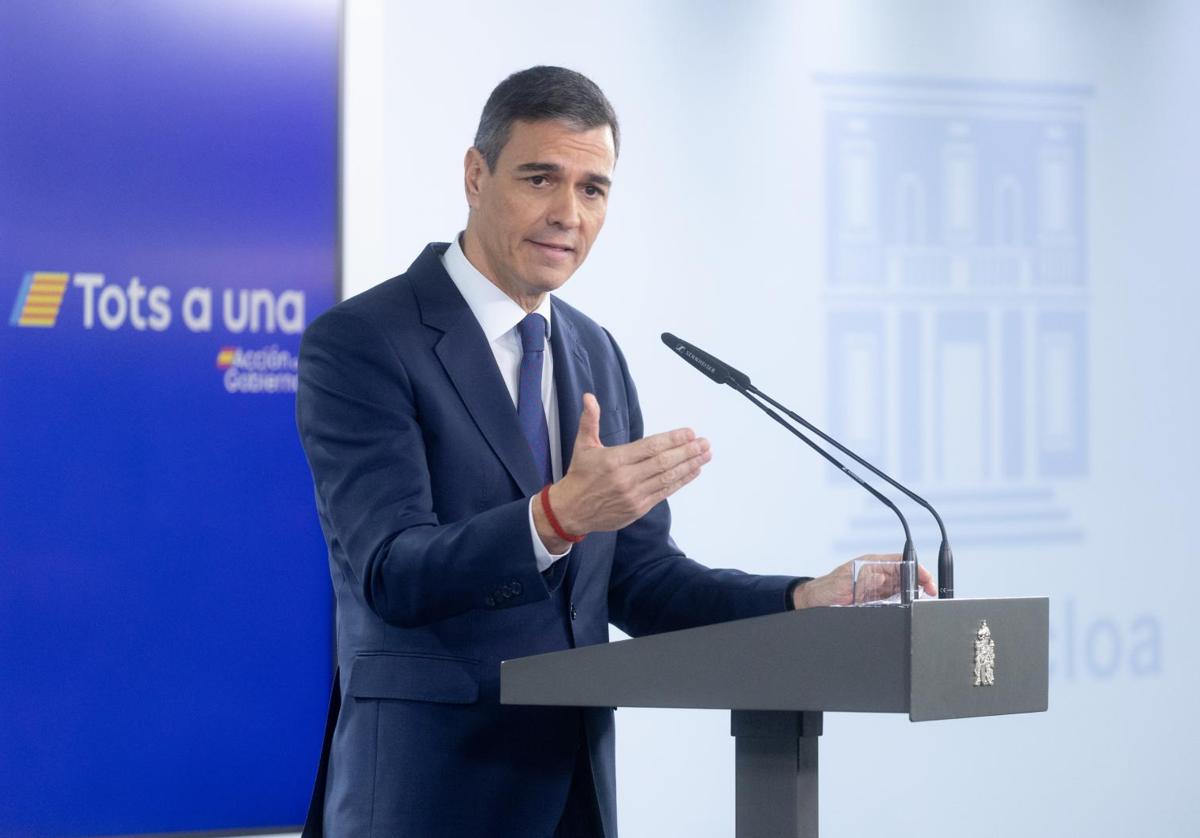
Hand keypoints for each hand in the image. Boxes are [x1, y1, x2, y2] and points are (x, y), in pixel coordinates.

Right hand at [533, 393, 710, 550]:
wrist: (570, 511)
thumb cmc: (579, 476)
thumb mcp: (582, 445)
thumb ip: (589, 421)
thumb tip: (589, 397)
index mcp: (615, 459)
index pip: (650, 447)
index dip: (673, 439)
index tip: (689, 433)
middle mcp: (627, 477)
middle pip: (663, 462)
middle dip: (687, 451)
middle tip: (704, 443)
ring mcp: (634, 495)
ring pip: (667, 478)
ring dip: (689, 466)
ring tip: (705, 455)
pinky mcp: (639, 508)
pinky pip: (664, 492)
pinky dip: (680, 481)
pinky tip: (693, 472)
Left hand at [791, 553, 936, 608]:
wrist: (813, 603)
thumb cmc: (825, 589)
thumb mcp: (844, 583)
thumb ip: (864, 581)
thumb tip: (883, 578)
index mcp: (871, 564)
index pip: (901, 562)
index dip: (916, 570)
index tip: (926, 580)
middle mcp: (877, 574)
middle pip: (906, 576)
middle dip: (921, 583)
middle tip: (931, 593)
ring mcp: (877, 587)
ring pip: (904, 589)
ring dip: (915, 594)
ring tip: (923, 602)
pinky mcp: (876, 600)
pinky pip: (895, 600)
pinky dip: (905, 604)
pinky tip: (910, 607)